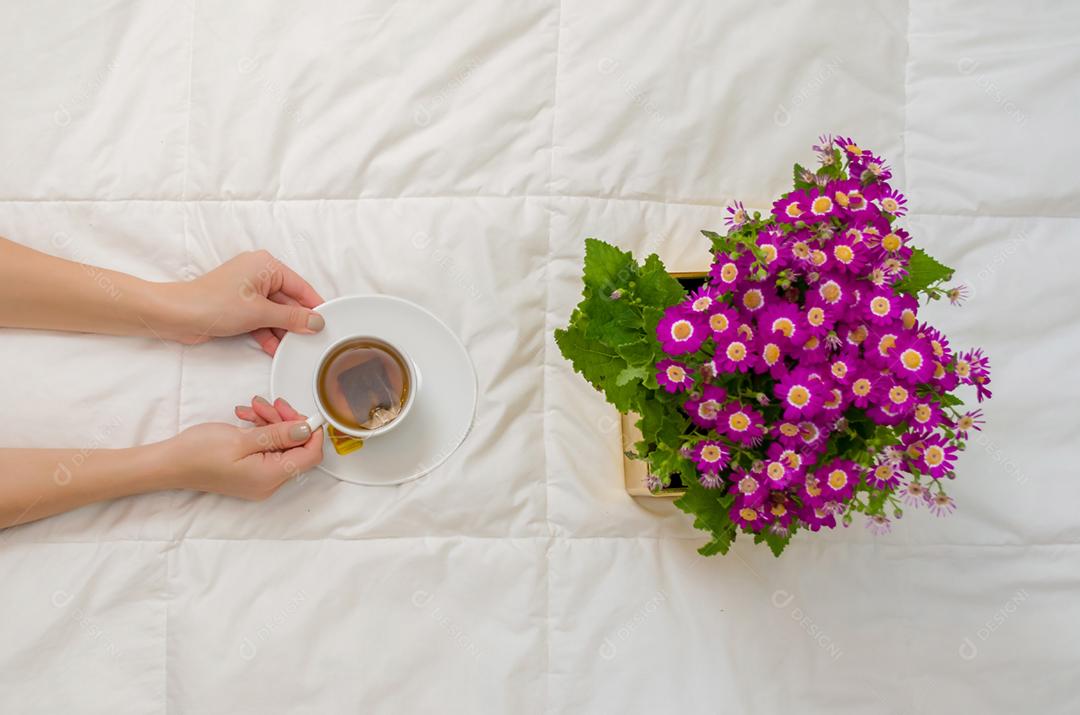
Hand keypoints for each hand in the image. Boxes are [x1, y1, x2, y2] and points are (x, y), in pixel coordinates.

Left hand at [162, 250, 325, 355]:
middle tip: (311, 341)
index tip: (329, 324)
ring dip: (282, 331)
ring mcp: (248, 290)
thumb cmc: (214, 304)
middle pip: (289, 301)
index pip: (301, 287)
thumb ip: (292, 317)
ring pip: (275, 312)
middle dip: (296, 322)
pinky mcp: (239, 306)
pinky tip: (275, 348)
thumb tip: (316, 322)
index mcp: (266, 265)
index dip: (315, 307)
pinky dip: (268, 332)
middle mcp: (259, 274)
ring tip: (293, 349)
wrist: (177, 316)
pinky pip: (262, 318)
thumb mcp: (260, 313)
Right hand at [163, 397, 323, 499]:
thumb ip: (278, 434)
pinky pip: (266, 448)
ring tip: (253, 408)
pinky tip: (246, 417)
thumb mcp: (242, 439)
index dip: (311, 431)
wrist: (168, 464)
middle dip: (286, 421)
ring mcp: (259, 478)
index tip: (304, 411)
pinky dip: (261, 430)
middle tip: (271, 403)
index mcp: (270, 477)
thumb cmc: (197, 453)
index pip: (309, 455)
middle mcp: (269, 482)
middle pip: (295, 448)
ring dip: (271, 421)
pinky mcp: (250, 471)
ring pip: (280, 444)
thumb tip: (306, 430)